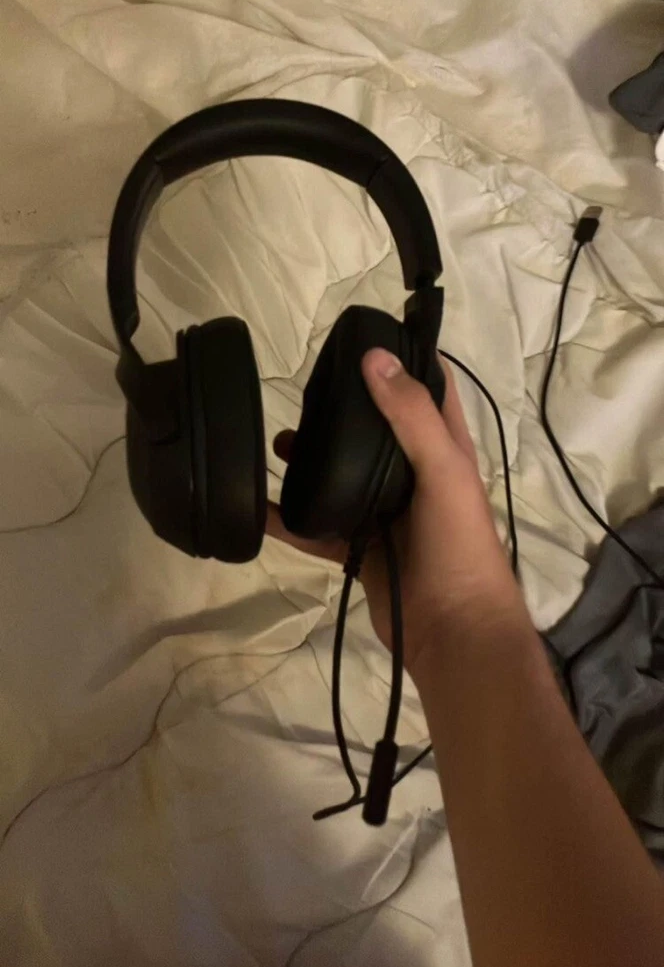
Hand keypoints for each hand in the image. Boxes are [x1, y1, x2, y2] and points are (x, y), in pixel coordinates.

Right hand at [267, 348, 524, 676]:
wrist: (451, 631)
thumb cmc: (458, 544)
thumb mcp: (443, 471)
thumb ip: (411, 417)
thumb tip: (374, 358)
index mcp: (445, 449)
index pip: (429, 389)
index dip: (405, 358)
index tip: (366, 335)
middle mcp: (414, 475)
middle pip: (377, 429)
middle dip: (346, 408)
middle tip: (307, 389)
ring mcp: (385, 512)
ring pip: (344, 475)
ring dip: (314, 459)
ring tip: (278, 442)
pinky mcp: (360, 547)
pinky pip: (319, 525)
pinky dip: (291, 517)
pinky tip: (261, 505)